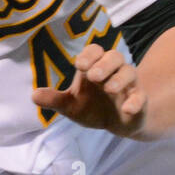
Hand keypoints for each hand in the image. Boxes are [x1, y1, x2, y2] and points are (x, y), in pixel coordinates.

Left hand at [31, 43, 147, 139]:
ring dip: (119, 79)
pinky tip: (127, 109)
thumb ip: (54, 99)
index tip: (79, 65)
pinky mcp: (139, 100)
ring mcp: (128, 85)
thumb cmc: (92, 107)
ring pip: (130, 72)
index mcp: (95, 67)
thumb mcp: (71, 105)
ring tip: (108, 88)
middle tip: (93, 76)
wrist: (117, 123)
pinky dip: (135, 101)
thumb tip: (33, 96)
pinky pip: (141, 96)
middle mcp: (114, 71)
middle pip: (115, 56)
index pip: (95, 51)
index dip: (89, 55)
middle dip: (104, 64)